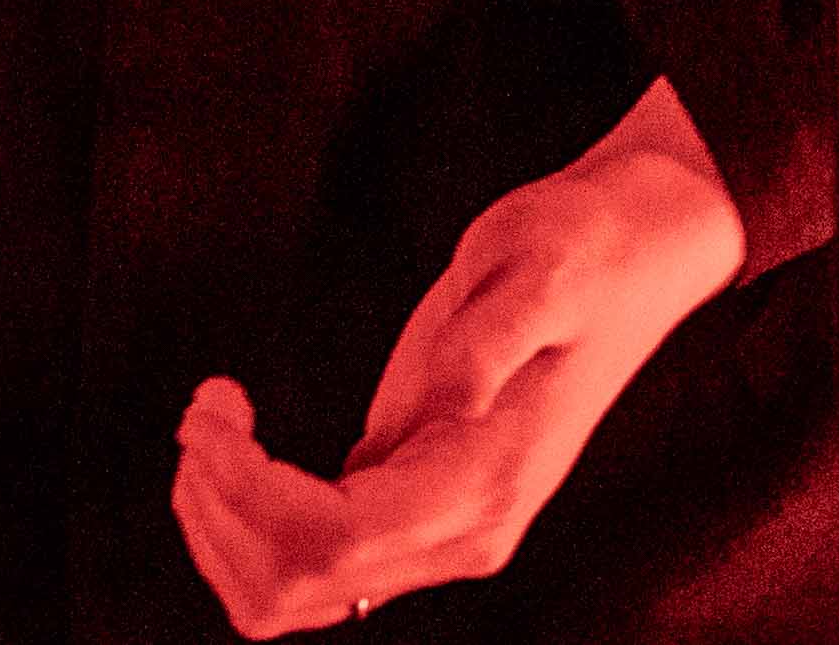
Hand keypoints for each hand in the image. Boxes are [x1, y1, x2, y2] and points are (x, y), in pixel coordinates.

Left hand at [167, 79, 746, 633]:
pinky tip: (235, 439)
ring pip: (291, 592)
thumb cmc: (584, 246)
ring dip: (220, 523)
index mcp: (484, 484)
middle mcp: (462, 533)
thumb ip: (492, 335)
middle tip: (205, 406)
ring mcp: (439, 531)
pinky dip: (246, 517)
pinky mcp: (414, 506)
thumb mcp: (541, 265)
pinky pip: (309, 560)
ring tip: (211, 420)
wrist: (633, 255)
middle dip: (218, 511)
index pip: (331, 541)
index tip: (216, 401)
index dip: (247, 491)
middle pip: (296, 587)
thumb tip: (449, 401)